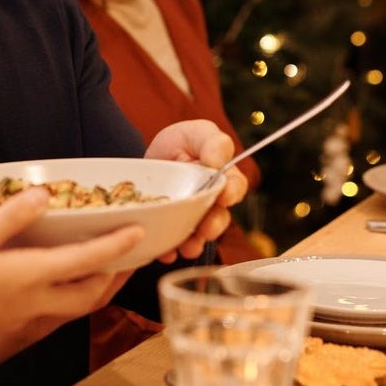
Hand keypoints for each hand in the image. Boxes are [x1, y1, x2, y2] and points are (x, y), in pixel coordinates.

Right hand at [0, 188, 143, 370]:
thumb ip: (11, 217)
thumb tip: (44, 195)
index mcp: (30, 277)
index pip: (87, 260)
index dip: (117, 246)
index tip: (140, 232)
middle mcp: (36, 301)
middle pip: (94, 293)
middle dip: (118, 274)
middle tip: (133, 252)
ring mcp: (26, 315)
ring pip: (80, 305)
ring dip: (101, 286)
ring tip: (110, 264)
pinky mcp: (14, 321)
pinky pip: (61, 309)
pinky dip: (78, 292)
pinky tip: (68, 277)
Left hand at [145, 119, 247, 261]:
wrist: (150, 160)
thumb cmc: (181, 142)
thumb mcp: (197, 133)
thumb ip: (213, 143)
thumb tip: (217, 163)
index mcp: (224, 179)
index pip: (235, 187)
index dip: (232, 193)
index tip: (224, 196)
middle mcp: (212, 203)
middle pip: (219, 218)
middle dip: (214, 226)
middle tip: (206, 229)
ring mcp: (192, 219)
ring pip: (198, 237)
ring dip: (194, 244)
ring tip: (186, 248)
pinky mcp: (171, 229)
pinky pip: (173, 244)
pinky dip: (169, 250)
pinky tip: (165, 252)